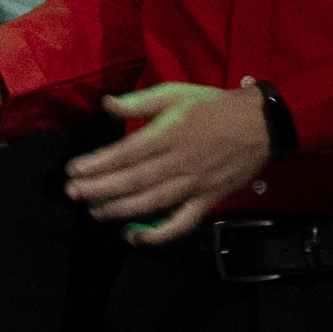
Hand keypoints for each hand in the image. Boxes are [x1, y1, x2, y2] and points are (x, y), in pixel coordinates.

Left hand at [64, 76, 279, 235]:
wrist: (259, 124)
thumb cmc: (212, 107)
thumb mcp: (176, 93)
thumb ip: (140, 101)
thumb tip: (106, 104)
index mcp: (169, 133)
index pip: (126, 152)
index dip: (97, 163)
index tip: (73, 170)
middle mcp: (179, 161)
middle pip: (133, 180)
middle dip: (99, 188)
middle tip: (73, 194)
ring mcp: (193, 184)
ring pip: (151, 202)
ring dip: (119, 210)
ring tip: (95, 211)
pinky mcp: (206, 201)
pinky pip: (181, 223)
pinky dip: (158, 235)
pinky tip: (134, 238)